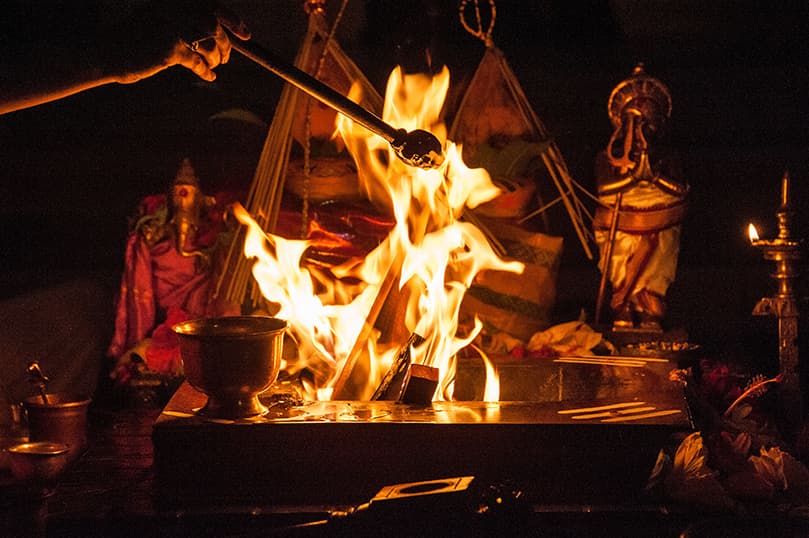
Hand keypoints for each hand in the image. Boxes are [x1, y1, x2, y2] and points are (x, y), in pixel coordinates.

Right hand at [109, 0, 250, 83]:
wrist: (107, 51)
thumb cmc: (134, 38)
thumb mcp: (159, 19)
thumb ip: (184, 20)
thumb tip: (217, 32)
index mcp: (173, 1)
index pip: (212, 5)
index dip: (233, 20)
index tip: (245, 34)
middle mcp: (175, 10)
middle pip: (215, 27)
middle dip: (226, 45)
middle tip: (225, 57)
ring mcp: (173, 29)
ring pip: (209, 46)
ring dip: (215, 59)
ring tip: (213, 65)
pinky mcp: (171, 50)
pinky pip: (198, 62)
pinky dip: (206, 71)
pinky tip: (208, 76)